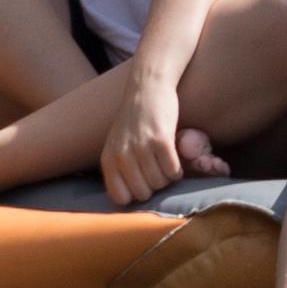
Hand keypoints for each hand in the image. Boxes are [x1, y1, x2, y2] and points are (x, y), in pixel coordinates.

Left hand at [101, 73, 183, 205]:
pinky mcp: (161, 140)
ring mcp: (141, 148)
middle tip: (157, 171)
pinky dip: (177, 170)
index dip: (134, 196)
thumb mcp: (116, 143)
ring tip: (165, 163)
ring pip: (160, 183)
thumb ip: (118, 168)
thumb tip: (128, 200)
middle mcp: (122, 155)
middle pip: (144, 193)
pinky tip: (175, 159)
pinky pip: (173, 171)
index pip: (120, 198)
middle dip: (154, 187)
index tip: (142, 185)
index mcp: (108, 159)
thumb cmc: (134, 118)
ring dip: (167, 178)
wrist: (147, 87)